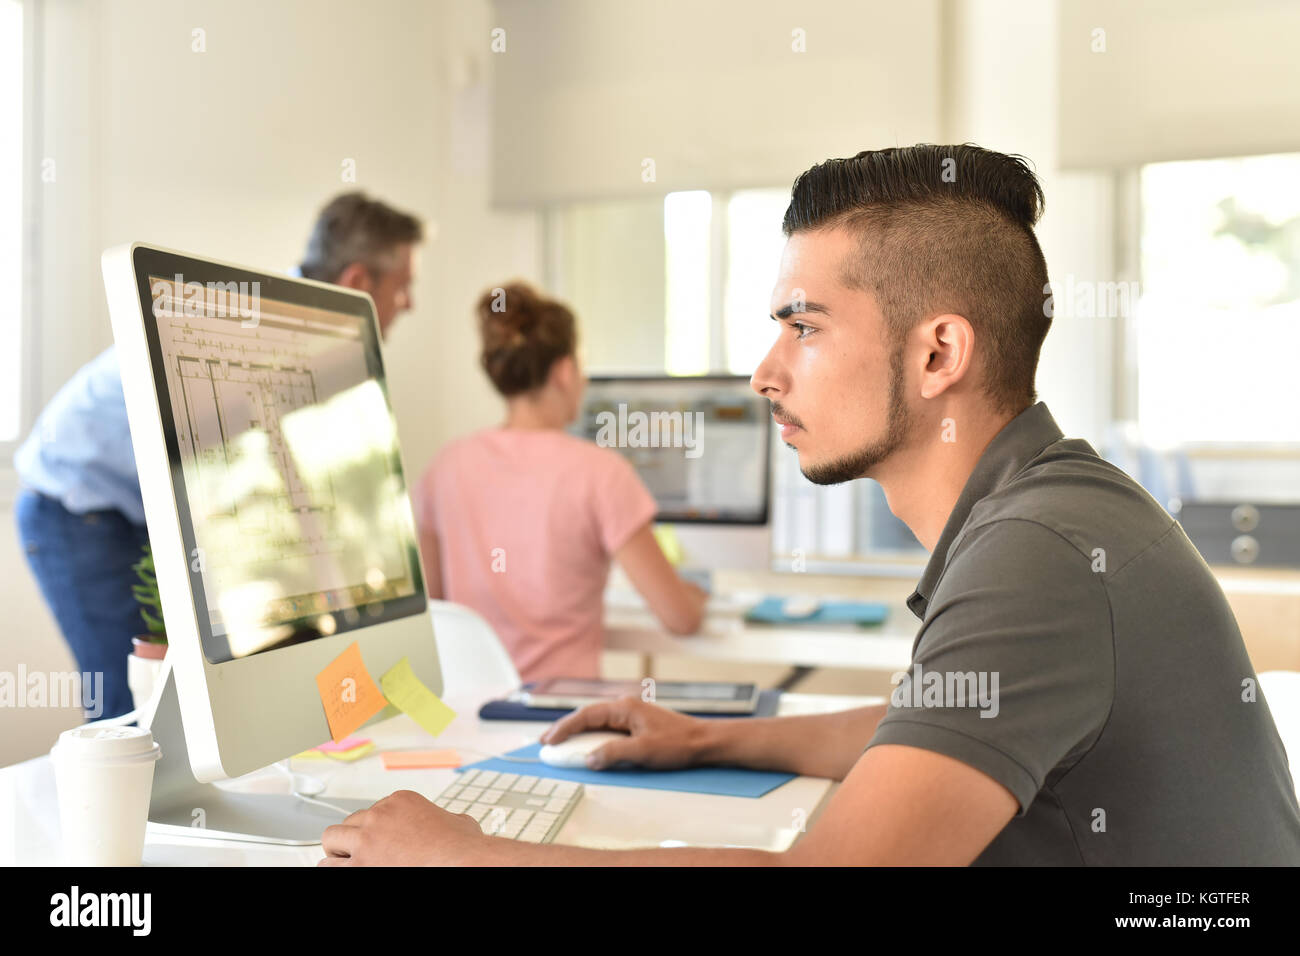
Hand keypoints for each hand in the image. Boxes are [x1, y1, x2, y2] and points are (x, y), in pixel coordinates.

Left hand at [319, 789, 487, 865]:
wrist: (461, 860)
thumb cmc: (462, 847)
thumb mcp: (459, 821)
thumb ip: (447, 818)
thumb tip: (455, 823)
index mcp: (400, 801)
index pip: (374, 811)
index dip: (376, 828)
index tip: (382, 840)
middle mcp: (379, 815)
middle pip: (350, 822)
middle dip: (352, 837)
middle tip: (357, 852)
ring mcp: (367, 839)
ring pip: (331, 839)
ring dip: (337, 852)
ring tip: (343, 863)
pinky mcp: (360, 863)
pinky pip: (329, 865)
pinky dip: (334, 868)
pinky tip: (341, 871)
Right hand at [539, 696, 707, 769]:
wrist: (704, 742)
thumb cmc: (678, 744)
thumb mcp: (643, 752)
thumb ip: (613, 753)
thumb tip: (588, 759)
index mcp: (624, 708)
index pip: (585, 715)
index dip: (564, 728)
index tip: (548, 741)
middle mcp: (624, 707)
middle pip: (587, 716)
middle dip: (564, 728)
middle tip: (545, 742)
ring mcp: (630, 716)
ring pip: (595, 722)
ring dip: (576, 732)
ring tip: (559, 744)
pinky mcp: (635, 725)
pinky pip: (606, 728)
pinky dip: (591, 736)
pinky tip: (584, 745)